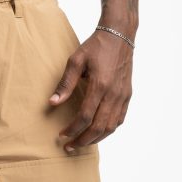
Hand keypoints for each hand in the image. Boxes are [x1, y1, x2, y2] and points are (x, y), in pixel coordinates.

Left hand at [49, 29, 132, 151]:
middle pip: (98, 127)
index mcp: (100, 85)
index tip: (62, 135)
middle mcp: (113, 93)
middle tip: (69, 147)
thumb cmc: (96, 46)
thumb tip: (53, 103)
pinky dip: (108, 130)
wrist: (120, 34)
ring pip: (110, 127)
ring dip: (95, 139)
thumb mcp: (76, 60)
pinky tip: (97, 133)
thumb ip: (65, 84)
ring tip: (82, 143)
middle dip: (82, 140)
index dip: (72, 129)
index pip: (85, 117)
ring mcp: (122, 95)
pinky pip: (119, 120)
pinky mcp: (127, 95)